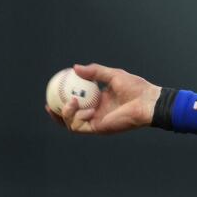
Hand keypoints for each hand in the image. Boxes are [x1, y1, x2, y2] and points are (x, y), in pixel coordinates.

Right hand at [45, 63, 160, 134]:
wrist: (148, 101)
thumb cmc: (136, 88)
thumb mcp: (113, 75)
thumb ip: (95, 72)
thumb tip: (75, 67)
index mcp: (99, 101)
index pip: (78, 103)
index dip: (63, 99)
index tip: (53, 90)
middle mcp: (96, 113)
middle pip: (71, 118)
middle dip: (57, 114)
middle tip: (49, 105)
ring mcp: (97, 122)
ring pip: (72, 124)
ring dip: (65, 114)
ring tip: (70, 101)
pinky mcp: (99, 129)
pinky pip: (80, 126)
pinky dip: (76, 117)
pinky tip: (79, 106)